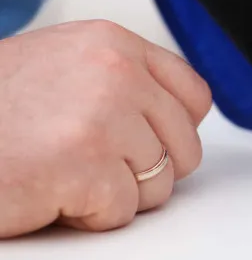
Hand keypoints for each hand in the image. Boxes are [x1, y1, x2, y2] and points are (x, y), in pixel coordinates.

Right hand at [0, 21, 211, 237]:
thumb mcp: (61, 66)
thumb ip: (120, 79)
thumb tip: (175, 114)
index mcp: (114, 43)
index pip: (194, 96)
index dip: (172, 133)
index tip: (142, 144)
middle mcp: (116, 72)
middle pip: (183, 147)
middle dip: (143, 172)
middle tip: (91, 167)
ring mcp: (103, 117)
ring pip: (159, 185)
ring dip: (113, 195)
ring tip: (63, 175)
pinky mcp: (84, 165)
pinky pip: (121, 212)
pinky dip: (87, 215)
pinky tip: (49, 191)